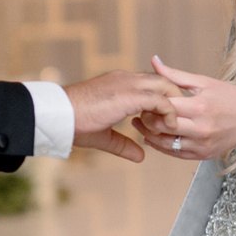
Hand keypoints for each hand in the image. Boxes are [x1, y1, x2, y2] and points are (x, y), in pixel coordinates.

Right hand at [63, 70, 182, 161]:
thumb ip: (124, 144)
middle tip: (175, 119)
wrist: (59, 116)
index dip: (162, 98)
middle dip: (174, 98)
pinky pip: (160, 100)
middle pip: (163, 80)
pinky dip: (167, 113)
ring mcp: (128, 84)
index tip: (164, 118)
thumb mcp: (104, 136)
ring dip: (172, 105)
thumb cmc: (75, 124)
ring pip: (165, 86)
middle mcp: (126, 79)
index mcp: (119, 83)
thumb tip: (141, 156)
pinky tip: (166, 127)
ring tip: (173, 124)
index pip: (150, 83)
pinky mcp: (130, 95)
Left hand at [137, 59, 235, 160]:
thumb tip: (153, 60)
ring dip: (150, 135)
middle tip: (140, 112)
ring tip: (143, 125)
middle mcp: (201, 129)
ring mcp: (202, 145)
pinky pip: (175, 154)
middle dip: (146, 120)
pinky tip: (156, 137)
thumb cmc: (229, 96)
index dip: (149, 103)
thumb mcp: (203, 81)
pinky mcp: (203, 155)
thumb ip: (175, 75)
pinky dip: (162, 146)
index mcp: (200, 107)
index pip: (164, 107)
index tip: (143, 98)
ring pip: (165, 144)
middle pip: (161, 127)